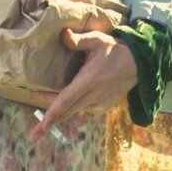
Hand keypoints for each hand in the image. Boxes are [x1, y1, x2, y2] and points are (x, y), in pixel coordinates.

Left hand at [29, 27, 137, 143]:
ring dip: (57, 114)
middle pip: (65, 112)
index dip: (52, 113)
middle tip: (32, 137)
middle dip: (48, 124)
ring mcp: (98, 104)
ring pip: (72, 111)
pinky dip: (70, 109)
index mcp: (88, 81)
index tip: (42, 125)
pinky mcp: (102, 107)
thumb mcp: (97, 40)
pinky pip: (82, 109)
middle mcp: (93, 97)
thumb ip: (79, 39)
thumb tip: (62, 33)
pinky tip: (61, 106)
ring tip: (42, 121)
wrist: (138, 65)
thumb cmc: (114, 50)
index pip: (66, 100)